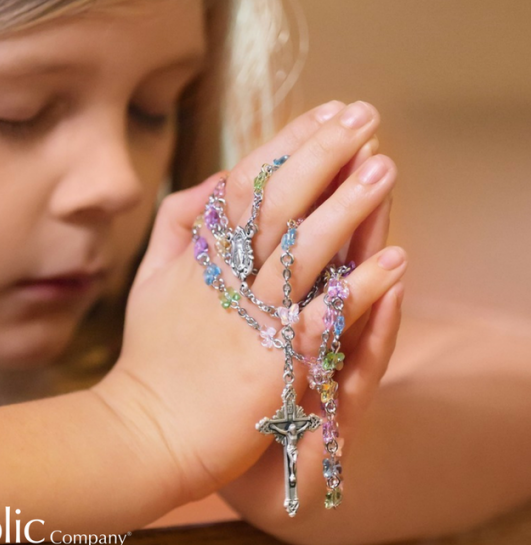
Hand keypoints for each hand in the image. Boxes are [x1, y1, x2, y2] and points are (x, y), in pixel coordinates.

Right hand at [93, 100, 406, 514]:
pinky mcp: (273, 364)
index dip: (288, 144)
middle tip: (363, 115)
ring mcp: (251, 319)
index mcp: (200, 256)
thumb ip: (178, 225)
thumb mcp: (150, 280)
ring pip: (303, 251)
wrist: (148, 432)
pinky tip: (394, 261)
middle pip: (278, 204)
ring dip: (346, 207)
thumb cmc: (153, 358)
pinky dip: (358, 290)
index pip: (247, 184)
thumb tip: (214, 181)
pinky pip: (321, 320)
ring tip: (384, 166)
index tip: (327, 112)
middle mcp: (227, 278)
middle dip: (321, 155)